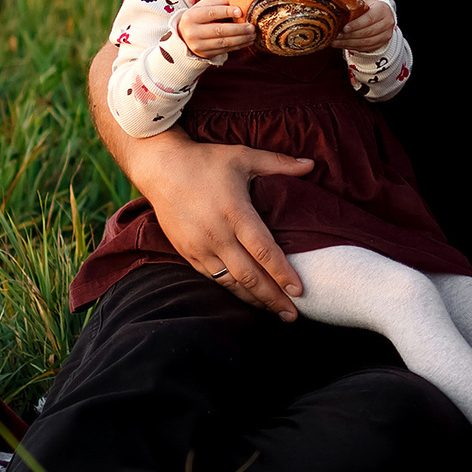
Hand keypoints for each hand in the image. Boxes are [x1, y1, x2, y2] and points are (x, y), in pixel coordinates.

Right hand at [87, 44, 309, 315]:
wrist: (160, 167)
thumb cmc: (206, 160)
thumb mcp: (244, 157)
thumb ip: (279, 164)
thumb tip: (312, 165)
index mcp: (235, 212)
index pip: (264, 251)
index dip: (282, 273)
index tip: (300, 290)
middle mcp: (217, 234)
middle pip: (249, 275)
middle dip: (272, 298)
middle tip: (293, 314)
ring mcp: (199, 246)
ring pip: (230, 282)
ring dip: (253, 299)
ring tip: (274, 312)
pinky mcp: (187, 253)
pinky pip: (212, 278)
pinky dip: (231, 290)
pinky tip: (246, 297)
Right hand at [175, 0, 257, 58]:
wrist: (184, 35)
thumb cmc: (199, 16)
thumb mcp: (205, 6)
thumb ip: (221, 1)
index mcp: (192, 16)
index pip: (211, 13)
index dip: (226, 12)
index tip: (240, 11)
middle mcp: (192, 32)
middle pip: (219, 30)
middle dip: (238, 29)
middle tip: (251, 26)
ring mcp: (198, 45)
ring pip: (223, 42)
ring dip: (241, 39)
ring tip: (252, 34)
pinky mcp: (205, 54)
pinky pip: (224, 50)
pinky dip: (238, 46)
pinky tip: (247, 41)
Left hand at [335, 0, 396, 54]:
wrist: (382, 15)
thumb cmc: (370, 7)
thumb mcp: (364, 1)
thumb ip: (353, 2)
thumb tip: (336, 1)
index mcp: (382, 9)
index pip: (369, 18)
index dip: (356, 25)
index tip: (344, 28)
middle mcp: (387, 22)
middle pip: (367, 32)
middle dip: (350, 36)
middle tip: (337, 36)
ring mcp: (385, 35)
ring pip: (366, 42)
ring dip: (350, 43)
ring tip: (337, 42)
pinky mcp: (382, 43)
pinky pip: (367, 48)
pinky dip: (354, 47)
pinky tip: (344, 45)